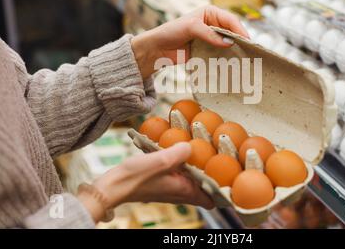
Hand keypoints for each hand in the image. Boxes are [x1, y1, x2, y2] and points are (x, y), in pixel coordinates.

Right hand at [78, 143, 213, 222]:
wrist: (112, 186)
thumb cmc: (134, 177)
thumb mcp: (160, 160)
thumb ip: (179, 152)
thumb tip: (192, 146)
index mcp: (184, 191)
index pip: (212, 199)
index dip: (223, 191)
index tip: (231, 177)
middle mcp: (180, 193)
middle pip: (204, 189)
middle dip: (213, 176)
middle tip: (220, 158)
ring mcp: (171, 188)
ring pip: (192, 181)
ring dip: (198, 169)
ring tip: (202, 152)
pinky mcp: (162, 182)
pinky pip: (180, 175)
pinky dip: (184, 166)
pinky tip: (178, 151)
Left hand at [131, 5, 248, 78]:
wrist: (157, 48)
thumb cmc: (172, 31)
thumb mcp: (191, 28)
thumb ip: (209, 34)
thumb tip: (228, 43)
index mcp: (211, 13)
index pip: (230, 20)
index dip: (240, 30)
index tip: (247, 41)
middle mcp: (213, 25)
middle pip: (232, 33)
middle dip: (241, 41)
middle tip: (251, 51)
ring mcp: (211, 39)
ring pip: (228, 45)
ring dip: (236, 51)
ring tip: (245, 60)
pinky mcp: (208, 51)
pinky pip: (221, 55)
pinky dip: (227, 60)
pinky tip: (233, 65)